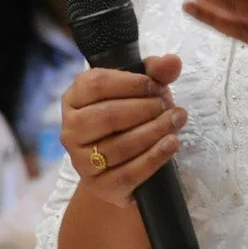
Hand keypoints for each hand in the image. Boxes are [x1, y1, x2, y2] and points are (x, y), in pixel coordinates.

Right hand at [61, 55, 185, 209]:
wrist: (120, 168)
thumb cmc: (128, 121)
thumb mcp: (139, 92)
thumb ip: (155, 73)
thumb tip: (172, 62)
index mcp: (74, 100)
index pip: (95, 84)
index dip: (130, 83)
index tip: (156, 85)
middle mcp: (70, 131)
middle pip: (108, 116)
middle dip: (145, 109)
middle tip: (170, 105)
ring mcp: (82, 161)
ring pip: (120, 146)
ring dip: (155, 131)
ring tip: (177, 121)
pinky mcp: (100, 186)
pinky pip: (129, 173)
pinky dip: (154, 157)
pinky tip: (171, 144)